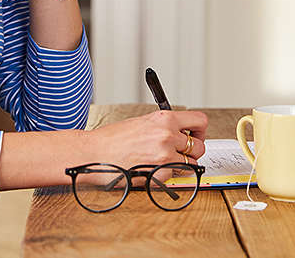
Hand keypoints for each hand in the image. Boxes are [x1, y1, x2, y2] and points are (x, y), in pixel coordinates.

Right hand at [88, 110, 208, 169]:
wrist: (93, 154)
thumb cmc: (111, 139)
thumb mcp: (142, 122)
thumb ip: (163, 126)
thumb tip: (180, 132)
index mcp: (164, 119)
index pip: (200, 120)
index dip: (200, 131)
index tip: (195, 135)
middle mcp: (167, 135)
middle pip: (199, 146)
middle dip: (192, 151)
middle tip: (181, 153)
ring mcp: (165, 156)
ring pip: (191, 164)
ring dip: (181, 164)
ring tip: (162, 162)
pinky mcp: (160, 174)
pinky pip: (174, 176)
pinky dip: (165, 175)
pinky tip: (150, 169)